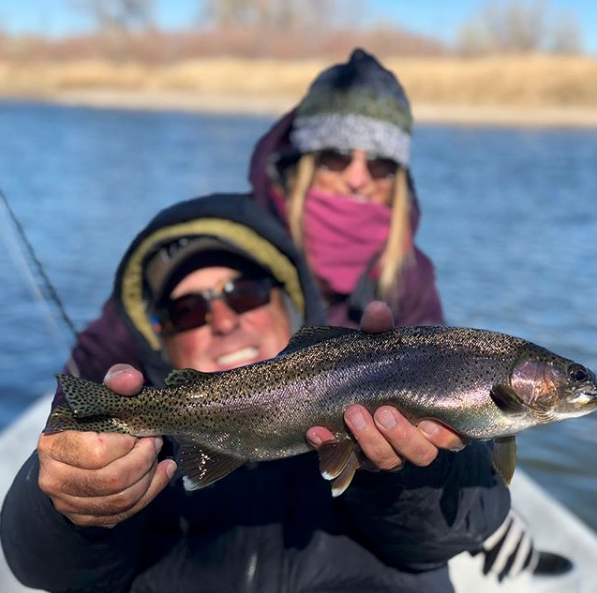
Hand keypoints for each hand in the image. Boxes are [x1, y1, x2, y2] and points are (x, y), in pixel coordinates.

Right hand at [37, 364, 176, 527]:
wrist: (79, 446)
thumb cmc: (94, 416)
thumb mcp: (104, 393)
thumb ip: (118, 380)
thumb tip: (132, 379)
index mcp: (53, 444)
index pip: (98, 452)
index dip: (129, 443)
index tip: (144, 431)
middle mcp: (53, 478)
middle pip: (112, 480)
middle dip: (144, 460)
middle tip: (156, 443)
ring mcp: (67, 502)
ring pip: (120, 500)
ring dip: (150, 477)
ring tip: (160, 458)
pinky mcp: (85, 517)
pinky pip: (123, 514)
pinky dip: (150, 493)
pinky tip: (162, 473)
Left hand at [306, 301, 464, 470]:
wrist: (344, 382)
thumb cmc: (379, 365)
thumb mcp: (382, 347)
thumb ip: (381, 332)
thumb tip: (377, 310)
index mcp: (433, 418)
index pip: (451, 438)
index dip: (444, 436)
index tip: (429, 423)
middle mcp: (413, 442)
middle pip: (419, 454)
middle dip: (401, 436)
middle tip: (383, 412)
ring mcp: (384, 452)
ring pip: (386, 461)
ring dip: (368, 440)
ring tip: (352, 413)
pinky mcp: (354, 458)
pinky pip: (343, 460)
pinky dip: (329, 446)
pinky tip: (315, 431)